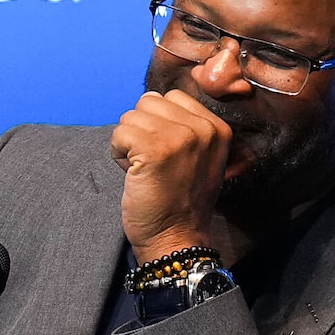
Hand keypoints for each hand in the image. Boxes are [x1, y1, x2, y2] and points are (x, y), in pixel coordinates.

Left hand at [112, 85, 236, 262]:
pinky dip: (117, 154)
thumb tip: (151, 102)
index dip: (157, 122)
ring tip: (143, 169)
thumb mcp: (198, 157)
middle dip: (140, 130)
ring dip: (127, 143)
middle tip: (150, 162)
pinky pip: (119, 134)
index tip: (164, 153)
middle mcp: (203, 128)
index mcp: (217, 127)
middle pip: (148, 102)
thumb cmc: (178, 201)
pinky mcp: (155, 150)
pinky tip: (133, 174)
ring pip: (130, 116)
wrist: (176, 237)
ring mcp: (180, 137)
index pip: (172, 97)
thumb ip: (184, 127)